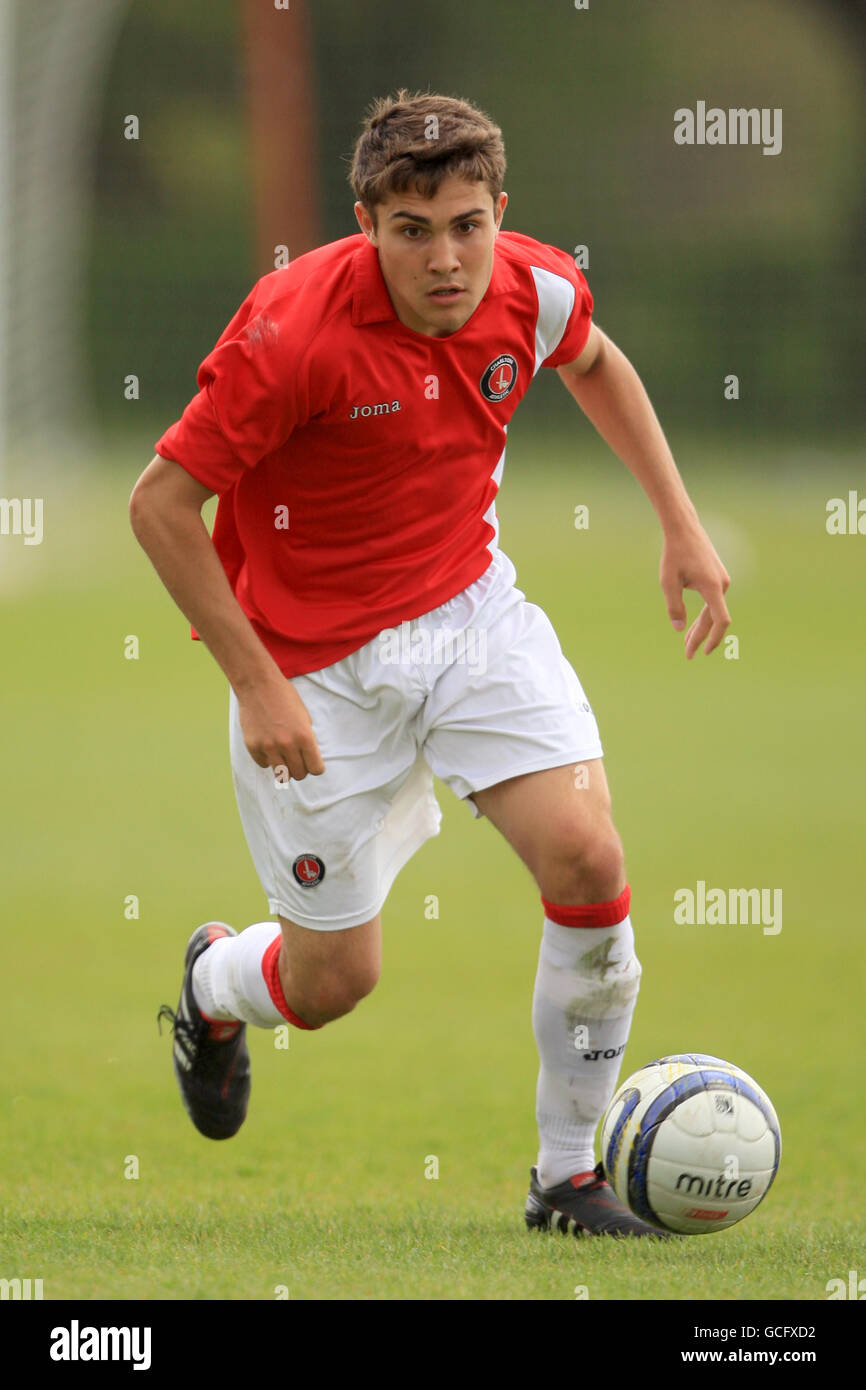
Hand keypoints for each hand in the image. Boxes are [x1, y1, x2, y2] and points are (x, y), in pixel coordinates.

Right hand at [237, 675, 324, 779]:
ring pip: (281, 774)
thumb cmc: (284, 696)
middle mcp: (287, 745)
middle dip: (301, 769)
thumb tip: (308, 757)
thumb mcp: (305, 716)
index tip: (312, 762)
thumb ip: (306, 738)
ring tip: (283, 756)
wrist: (258, 685)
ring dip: (285, 768)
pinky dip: (268, 759)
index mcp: (304, 736)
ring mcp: (268, 747)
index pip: (316, 769)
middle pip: (299, 775)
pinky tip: (269, 747)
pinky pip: (264, 764)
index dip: (315, 767)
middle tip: (297, 759)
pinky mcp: (253, 746)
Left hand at [660, 522, 730, 658]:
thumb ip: (674, 607)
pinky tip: (694, 623)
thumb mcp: (668, 582)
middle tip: (689, 654)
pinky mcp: (718, 576)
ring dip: (702, 627)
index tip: (703, 651)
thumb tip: (680, 629)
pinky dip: (704, 614)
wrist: (684, 528)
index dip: (713, 638)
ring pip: (714, 610)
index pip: (720, 620)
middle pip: (715, 619)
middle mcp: (722, 584)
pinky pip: (713, 601)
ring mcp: (722, 580)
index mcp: (713, 587)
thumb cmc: (674, 553)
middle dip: (701, 637)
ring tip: (688, 641)